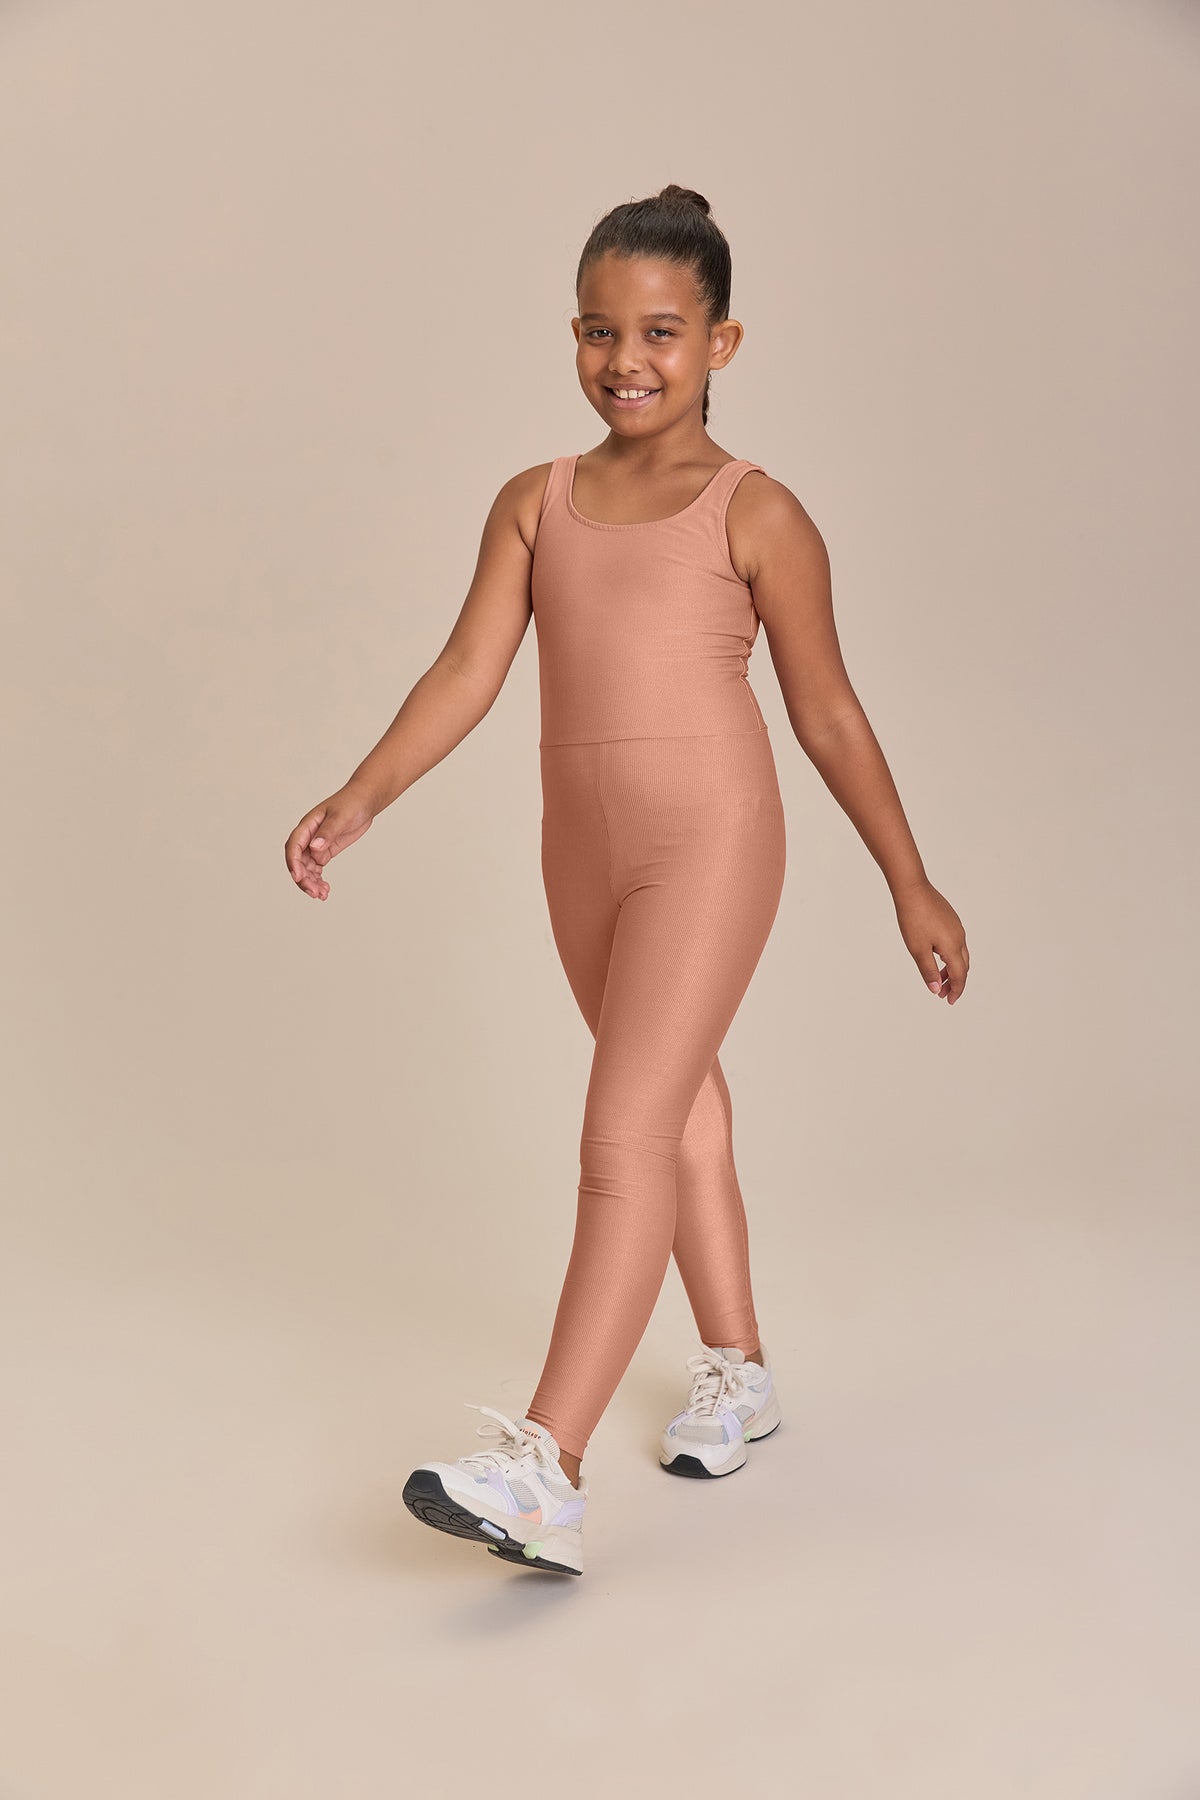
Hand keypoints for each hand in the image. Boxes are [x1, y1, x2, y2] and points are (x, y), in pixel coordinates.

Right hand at [284, 787, 374, 899]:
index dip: (293, 863)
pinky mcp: (326, 851)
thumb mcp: (341, 816)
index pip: (294, 847)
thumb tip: (314, 848)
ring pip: (307, 868)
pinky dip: (319, 880)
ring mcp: (316, 845)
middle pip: (298, 862)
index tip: (299, 877)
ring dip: (311, 883)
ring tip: (322, 895)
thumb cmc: (351, 803)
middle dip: (304, 879)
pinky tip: (325, 890)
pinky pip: (317, 869)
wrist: (365, 801)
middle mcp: (308, 837)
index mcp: (307, 826)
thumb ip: (327, 832)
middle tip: (315, 893)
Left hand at [893, 879, 968, 1004]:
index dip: (955, 990)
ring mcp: (956, 927)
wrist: (913, 889)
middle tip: (943, 994)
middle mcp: (959, 937)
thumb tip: (936, 989)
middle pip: (963, 966)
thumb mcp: (918, 949)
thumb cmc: (913, 919)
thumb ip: (928, 970)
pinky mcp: (951, 920)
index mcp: (953, 947)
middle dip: (954, 982)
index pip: (959, 975)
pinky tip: (938, 957)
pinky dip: (950, 956)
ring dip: (952, 969)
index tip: (949, 1001)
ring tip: (939, 978)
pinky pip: (956, 943)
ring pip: (960, 954)